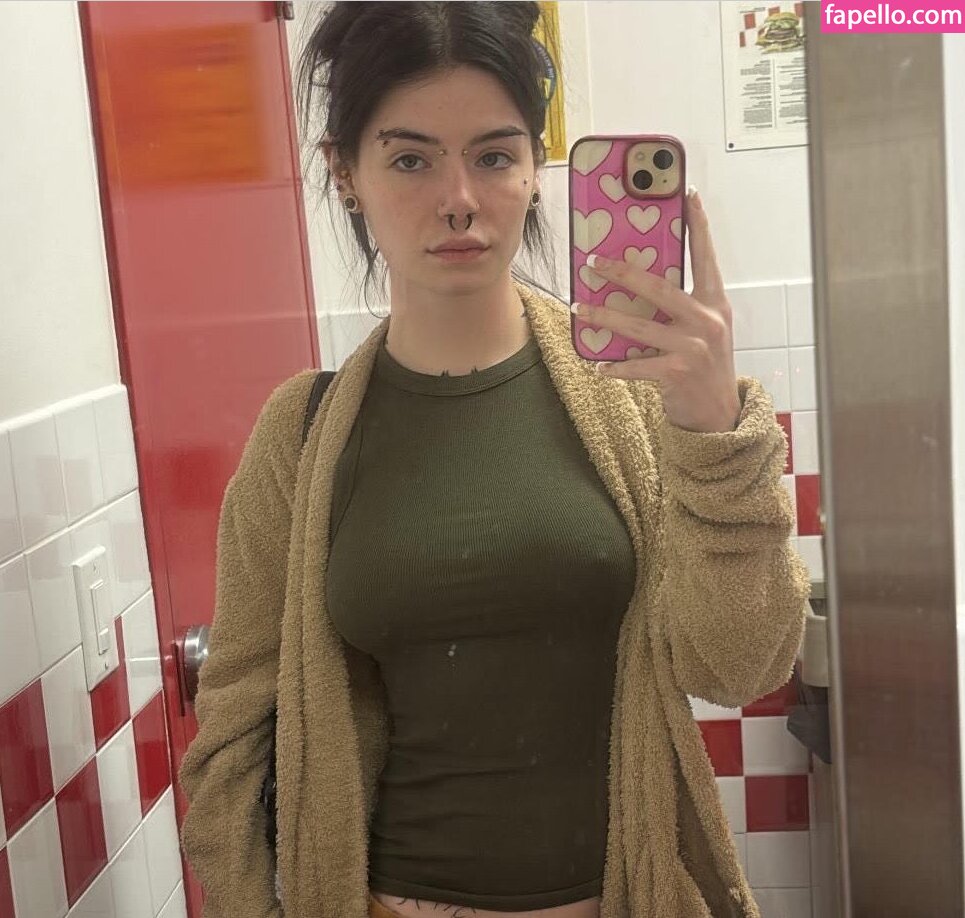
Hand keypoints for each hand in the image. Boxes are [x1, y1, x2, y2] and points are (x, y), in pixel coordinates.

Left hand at [571, 188, 741, 432]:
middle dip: (622, 273)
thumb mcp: (704, 329)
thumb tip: (638, 284)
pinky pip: (636, 366)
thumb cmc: (706, 366)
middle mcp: (707, 320)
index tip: (688, 194)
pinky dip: (614, 367)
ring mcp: (693, 347)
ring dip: (604, 318)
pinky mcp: (678, 373)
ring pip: (638, 327)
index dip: (698, 226)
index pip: (706, 257)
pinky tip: (597, 365)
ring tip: (579, 309)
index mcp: (714, 303)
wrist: (720, 414)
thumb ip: (682, 306)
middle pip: (659, 288)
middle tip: (594, 262)